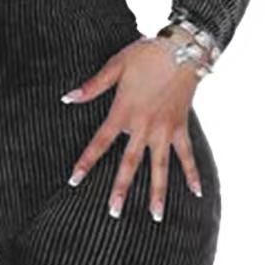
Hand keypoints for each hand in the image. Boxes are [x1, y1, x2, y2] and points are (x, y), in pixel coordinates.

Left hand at [61, 36, 204, 220]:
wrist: (182, 48)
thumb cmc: (146, 54)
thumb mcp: (115, 66)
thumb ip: (92, 86)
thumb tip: (67, 98)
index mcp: (123, 112)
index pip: (100, 142)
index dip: (86, 162)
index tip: (74, 180)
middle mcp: (143, 126)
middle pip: (129, 164)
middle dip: (121, 190)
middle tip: (114, 213)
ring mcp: (164, 130)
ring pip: (160, 167)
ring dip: (157, 193)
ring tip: (155, 216)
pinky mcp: (181, 127)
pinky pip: (187, 155)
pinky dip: (192, 173)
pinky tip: (196, 193)